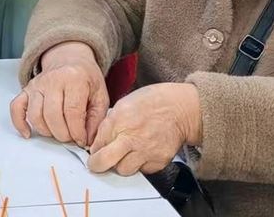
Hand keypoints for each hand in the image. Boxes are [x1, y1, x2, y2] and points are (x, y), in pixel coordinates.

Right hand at [9, 41, 108, 147]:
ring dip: (46, 131)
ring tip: (57, 133)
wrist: (70, 60)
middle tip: (70, 138)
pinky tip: (28, 133)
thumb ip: (97, 119)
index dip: (77, 132)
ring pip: (35, 115)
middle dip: (63, 134)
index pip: (72, 112)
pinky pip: (16, 108)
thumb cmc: (86, 79)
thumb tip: (89, 141)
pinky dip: (20, 123)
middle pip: (52, 115)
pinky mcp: (26, 90)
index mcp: (74, 78)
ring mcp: (37, 84)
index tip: (81, 140)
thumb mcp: (100, 95)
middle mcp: (53, 79)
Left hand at [87, 83, 201, 175]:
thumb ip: (109, 123)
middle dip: (97, 165)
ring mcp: (144, 151)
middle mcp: (130, 137)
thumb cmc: (152, 102)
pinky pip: (142, 170)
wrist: (179, 108)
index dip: (94, 150)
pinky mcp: (157, 161)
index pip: (96, 144)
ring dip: (121, 165)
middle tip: (98, 164)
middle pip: (104, 161)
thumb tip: (99, 141)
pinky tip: (142, 152)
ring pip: (123, 170)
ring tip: (126, 155)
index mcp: (118, 120)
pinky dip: (140, 165)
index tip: (95, 152)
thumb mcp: (123, 104)